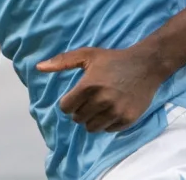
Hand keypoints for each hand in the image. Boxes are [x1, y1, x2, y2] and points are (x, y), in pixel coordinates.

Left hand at [35, 46, 165, 132]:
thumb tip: (38, 67)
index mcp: (88, 86)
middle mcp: (102, 101)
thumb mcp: (87, 55)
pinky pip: (108, 130)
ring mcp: (116, 112)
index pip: (66, 108)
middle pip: (78, 119)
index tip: (76, 96)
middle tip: (90, 100)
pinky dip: (107, 123)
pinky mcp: (128, 119)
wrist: (146, 65)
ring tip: (99, 106)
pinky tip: (112, 109)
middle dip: (80, 111)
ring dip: (91, 119)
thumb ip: (62, 62)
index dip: (68, 102)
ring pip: (91, 128)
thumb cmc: (113, 59)